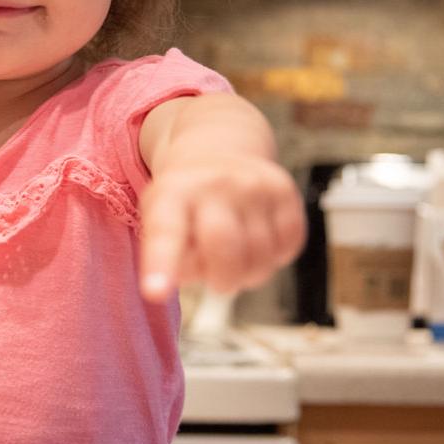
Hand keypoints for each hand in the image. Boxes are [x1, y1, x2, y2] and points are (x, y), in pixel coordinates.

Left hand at [138, 155, 305, 302]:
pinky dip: (275, 257)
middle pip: (224, 245)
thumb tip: (189, 279)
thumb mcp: (160, 221)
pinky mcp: (284, 190)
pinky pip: (288, 246)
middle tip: (219, 283)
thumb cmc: (185, 202)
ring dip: (250, 274)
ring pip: (261, 255)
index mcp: (173, 194)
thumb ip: (170, 258)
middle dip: (223, 280)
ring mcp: (253, 184)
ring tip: (236, 259)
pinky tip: (258, 242)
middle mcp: (214, 184)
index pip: (166, 233)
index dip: (162, 264)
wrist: (218, 151)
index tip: (155, 292)